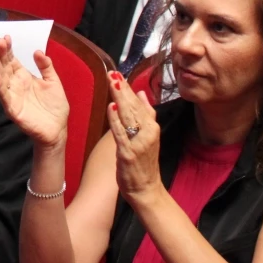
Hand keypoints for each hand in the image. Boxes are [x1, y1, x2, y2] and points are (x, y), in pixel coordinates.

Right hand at [0, 36, 68, 149]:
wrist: (58, 129)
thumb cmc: (55, 106)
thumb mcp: (53, 82)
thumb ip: (46, 67)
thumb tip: (38, 51)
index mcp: (24, 77)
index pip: (12, 60)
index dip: (8, 50)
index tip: (6, 38)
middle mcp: (16, 85)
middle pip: (4, 66)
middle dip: (1, 54)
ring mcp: (13, 96)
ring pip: (1, 79)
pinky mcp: (12, 109)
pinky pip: (4, 96)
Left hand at [107, 70, 161, 200]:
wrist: (146, 189)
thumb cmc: (145, 163)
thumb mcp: (149, 136)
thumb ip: (146, 114)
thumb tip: (141, 93)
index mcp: (151, 126)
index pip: (138, 102)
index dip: (127, 87)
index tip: (118, 73)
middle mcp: (148, 132)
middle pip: (133, 106)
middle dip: (122, 88)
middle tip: (112, 73)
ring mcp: (139, 142)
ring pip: (128, 116)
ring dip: (120, 98)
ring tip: (112, 82)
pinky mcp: (129, 153)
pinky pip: (121, 133)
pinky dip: (116, 120)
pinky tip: (111, 107)